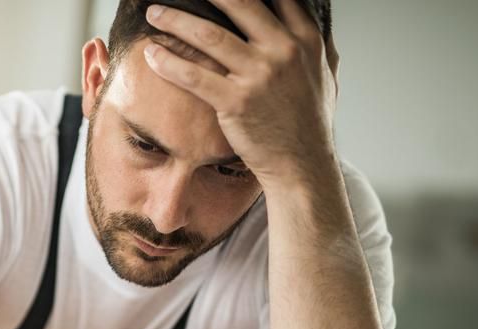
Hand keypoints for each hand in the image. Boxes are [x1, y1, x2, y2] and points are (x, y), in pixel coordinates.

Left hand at [142, 0, 339, 186]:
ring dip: (175, 20)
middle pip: (239, 3)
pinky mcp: (236, 101)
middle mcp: (285, 50)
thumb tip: (315, 22)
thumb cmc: (310, 123)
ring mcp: (260, 75)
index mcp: (307, 38)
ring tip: (154, 12)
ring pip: (209, 35)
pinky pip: (194, 76)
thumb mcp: (325, 75)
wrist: (301, 164)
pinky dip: (169, 62)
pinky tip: (152, 54)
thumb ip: (317, 45)